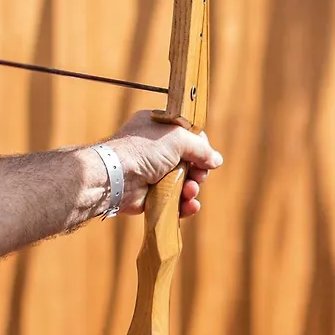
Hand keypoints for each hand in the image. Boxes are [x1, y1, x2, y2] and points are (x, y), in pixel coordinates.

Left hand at [102, 111, 222, 218]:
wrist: (117, 177)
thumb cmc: (143, 150)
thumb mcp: (178, 138)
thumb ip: (201, 148)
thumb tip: (217, 160)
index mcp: (159, 128)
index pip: (188, 136)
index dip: (201, 148)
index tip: (207, 158)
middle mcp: (156, 149)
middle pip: (190, 162)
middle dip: (198, 172)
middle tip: (198, 176)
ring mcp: (153, 172)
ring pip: (184, 182)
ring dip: (192, 188)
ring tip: (190, 192)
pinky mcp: (152, 194)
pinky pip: (175, 200)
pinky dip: (185, 204)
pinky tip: (190, 205)